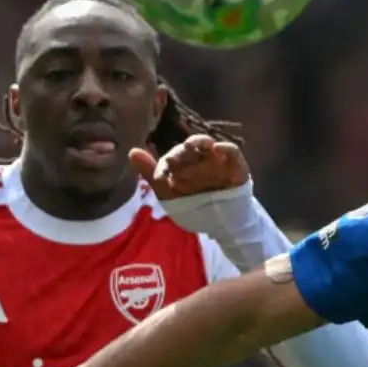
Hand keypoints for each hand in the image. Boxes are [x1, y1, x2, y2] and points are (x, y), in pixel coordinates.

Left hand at [131, 134, 248, 201]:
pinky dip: (225, 148)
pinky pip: (231, 152)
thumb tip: (132, 151)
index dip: (165, 164)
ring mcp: (217, 160)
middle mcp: (199, 158)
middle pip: (188, 149)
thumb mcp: (169, 194)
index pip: (171, 158)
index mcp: (182, 164)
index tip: (161, 176)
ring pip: (207, 145)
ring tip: (191, 144)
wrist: (223, 225)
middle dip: (180, 153)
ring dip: (199, 141)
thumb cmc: (195, 207)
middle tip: (173, 161)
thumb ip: (152, 174)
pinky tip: (216, 147)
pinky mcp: (235, 165)